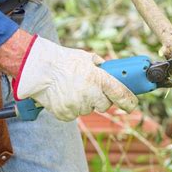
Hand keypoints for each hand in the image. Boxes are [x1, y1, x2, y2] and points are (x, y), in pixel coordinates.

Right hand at [11, 35, 137, 120]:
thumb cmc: (63, 61)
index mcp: (98, 79)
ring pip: (87, 109)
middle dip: (101, 99)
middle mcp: (89, 94)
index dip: (129, 101)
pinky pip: (73, 114)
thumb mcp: (86, 57)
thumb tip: (109, 70)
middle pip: (105, 105)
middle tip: (92, 90)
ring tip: (72, 89)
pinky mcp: (65, 113)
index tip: (132, 105)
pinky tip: (64, 96)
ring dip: (84, 102)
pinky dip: (71, 107)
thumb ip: (100, 66)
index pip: (120, 94)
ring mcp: (77, 105)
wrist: (38, 68)